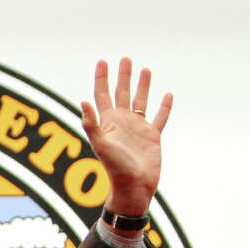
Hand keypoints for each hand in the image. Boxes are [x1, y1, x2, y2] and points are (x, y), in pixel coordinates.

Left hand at [81, 58, 172, 222]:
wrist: (133, 187)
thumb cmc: (115, 168)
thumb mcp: (101, 145)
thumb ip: (91, 124)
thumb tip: (82, 102)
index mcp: (108, 122)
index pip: (102, 95)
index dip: (102, 78)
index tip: (102, 61)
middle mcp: (122, 122)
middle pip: (121, 93)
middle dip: (122, 76)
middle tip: (125, 59)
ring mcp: (137, 128)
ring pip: (141, 101)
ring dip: (142, 86)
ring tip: (145, 69)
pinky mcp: (152, 136)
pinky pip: (160, 117)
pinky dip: (164, 106)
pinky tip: (167, 94)